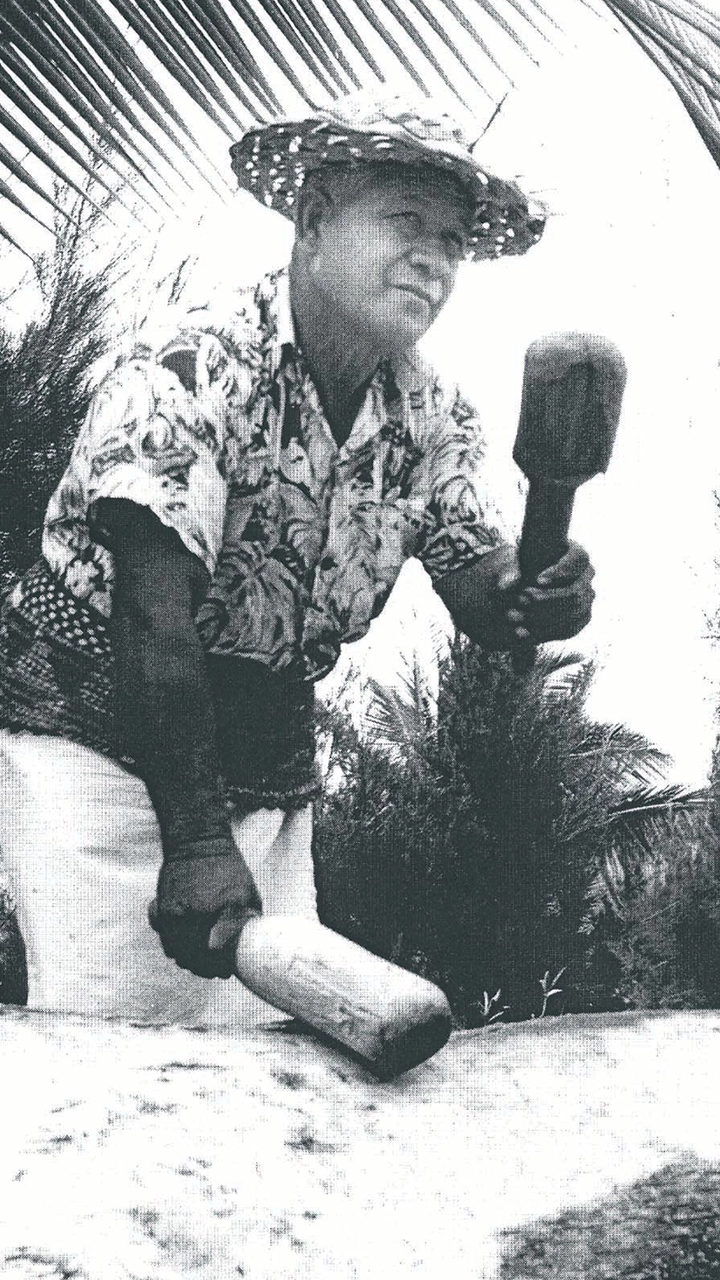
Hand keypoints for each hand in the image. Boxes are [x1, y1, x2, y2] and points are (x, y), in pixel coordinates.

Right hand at [149, 838, 261, 978]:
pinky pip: (166, 940)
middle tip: (215, 970)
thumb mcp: (247, 893)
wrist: (197, 843)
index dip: (221, 968)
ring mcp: (175, 914)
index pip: (217, 957)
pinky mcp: (161, 911)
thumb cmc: (228, 870)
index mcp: (221, 912)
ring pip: (178, 953)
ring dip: (189, 961)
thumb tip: (235, 949)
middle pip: (196, 959)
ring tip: (201, 960)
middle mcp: (195, 915)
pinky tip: (184, 944)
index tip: (226, 970)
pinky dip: (173, 946)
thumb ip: (245, 923)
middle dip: (206, 968)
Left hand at [501, 541, 594, 643]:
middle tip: (520, 600)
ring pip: (572, 613)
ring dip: (542, 618)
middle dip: (546, 600)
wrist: (530, 583)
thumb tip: (505, 587)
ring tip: (514, 616)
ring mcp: (587, 598)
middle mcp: (587, 575)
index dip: (560, 571)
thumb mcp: (518, 563)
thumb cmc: (526, 566)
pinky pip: (567, 629)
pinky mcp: (581, 618)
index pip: (578, 559)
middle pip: (575, 592)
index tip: (537, 580)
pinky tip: (521, 632)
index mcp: (577, 554)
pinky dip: (543, 632)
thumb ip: (511, 573)